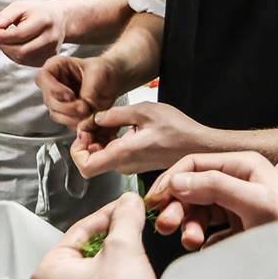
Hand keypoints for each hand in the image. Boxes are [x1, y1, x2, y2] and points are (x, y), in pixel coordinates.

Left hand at [0, 0, 67, 66]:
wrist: (59, 20)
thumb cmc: (37, 12)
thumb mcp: (20, 7)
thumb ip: (5, 17)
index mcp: (44, 21)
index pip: (18, 35)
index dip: (1, 35)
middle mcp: (50, 38)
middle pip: (20, 51)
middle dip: (4, 46)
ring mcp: (51, 51)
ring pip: (22, 59)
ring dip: (9, 51)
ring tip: (8, 40)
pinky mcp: (47, 60)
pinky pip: (26, 62)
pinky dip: (16, 55)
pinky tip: (17, 45)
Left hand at [30, 193, 155, 278]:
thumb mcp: (123, 249)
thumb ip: (125, 219)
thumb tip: (129, 202)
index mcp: (47, 272)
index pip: (79, 230)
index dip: (108, 214)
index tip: (127, 207)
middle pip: (86, 251)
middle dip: (113, 238)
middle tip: (134, 226)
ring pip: (95, 273)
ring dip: (117, 260)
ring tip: (138, 250)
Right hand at [36, 55, 121, 128]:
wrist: (111, 81)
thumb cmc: (102, 70)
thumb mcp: (97, 74)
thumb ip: (88, 90)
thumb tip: (82, 108)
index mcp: (55, 66)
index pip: (43, 77)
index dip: (54, 89)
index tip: (70, 96)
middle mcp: (52, 84)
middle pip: (49, 100)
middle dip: (67, 108)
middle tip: (84, 108)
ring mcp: (57, 100)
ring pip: (56, 114)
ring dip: (72, 117)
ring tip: (89, 112)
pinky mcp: (65, 113)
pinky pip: (66, 122)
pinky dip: (78, 123)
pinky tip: (89, 117)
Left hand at [70, 102, 203, 177]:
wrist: (200, 146)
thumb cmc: (178, 129)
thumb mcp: (144, 111)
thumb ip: (115, 114)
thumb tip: (95, 119)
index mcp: (123, 154)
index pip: (85, 167)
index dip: (77, 150)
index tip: (84, 131)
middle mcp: (124, 165)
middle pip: (91, 159)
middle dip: (88, 138)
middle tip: (96, 119)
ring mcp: (130, 166)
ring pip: (102, 156)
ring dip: (99, 138)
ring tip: (110, 119)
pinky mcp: (136, 162)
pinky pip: (114, 154)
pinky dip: (110, 140)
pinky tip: (120, 125)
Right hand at [145, 151, 277, 250]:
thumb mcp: (253, 202)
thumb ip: (214, 187)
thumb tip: (176, 181)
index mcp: (242, 165)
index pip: (195, 164)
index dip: (172, 180)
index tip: (156, 200)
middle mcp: (238, 181)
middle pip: (193, 188)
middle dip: (177, 207)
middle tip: (166, 226)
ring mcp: (238, 204)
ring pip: (199, 210)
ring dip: (189, 226)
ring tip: (192, 242)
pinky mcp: (240, 227)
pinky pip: (211, 230)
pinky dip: (203, 239)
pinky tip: (205, 249)